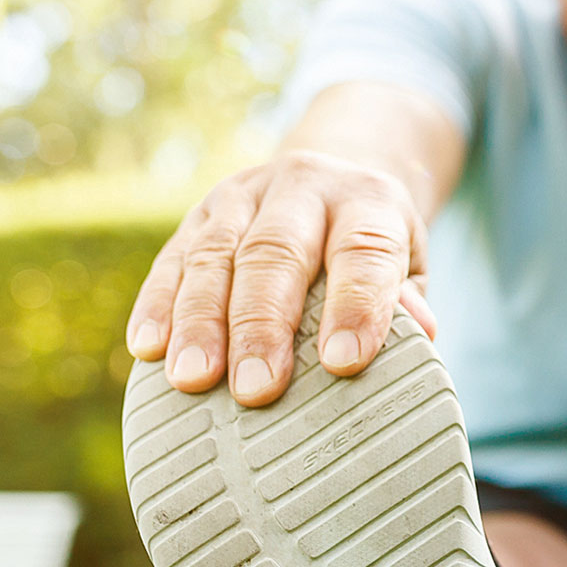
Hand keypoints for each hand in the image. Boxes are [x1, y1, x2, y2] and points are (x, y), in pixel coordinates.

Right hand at [124, 151, 436, 406]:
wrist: (333, 178)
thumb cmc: (371, 248)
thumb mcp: (407, 264)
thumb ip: (407, 299)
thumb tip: (418, 334)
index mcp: (368, 200)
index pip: (364, 250)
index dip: (355, 304)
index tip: (343, 363)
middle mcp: (304, 187)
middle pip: (277, 251)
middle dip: (263, 323)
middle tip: (255, 388)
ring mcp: (244, 195)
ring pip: (215, 254)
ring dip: (200, 320)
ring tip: (192, 379)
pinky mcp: (198, 213)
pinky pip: (172, 257)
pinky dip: (157, 303)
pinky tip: (148, 347)